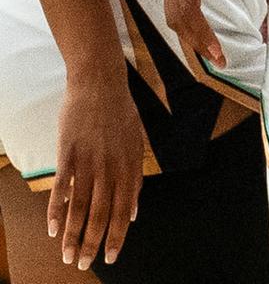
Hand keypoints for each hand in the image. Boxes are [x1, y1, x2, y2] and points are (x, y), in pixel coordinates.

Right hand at [48, 74, 143, 270]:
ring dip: (73, 235)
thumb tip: (136, 210)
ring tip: (67, 256)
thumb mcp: (136, 142)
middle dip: (93, 243)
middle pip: (102, 213)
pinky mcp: (68, 153)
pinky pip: (61, 188)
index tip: (112, 257)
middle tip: (84, 265)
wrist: (100, 83)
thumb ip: (136, 177)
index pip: (125, 209)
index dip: (118, 235)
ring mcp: (88, 160)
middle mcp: (110, 166)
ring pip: (80, 206)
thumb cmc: (120, 112)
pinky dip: (56, 210)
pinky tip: (52, 229)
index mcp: (129, 164)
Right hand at [162, 0, 235, 68]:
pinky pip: (175, 5)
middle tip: (220, 60)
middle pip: (177, 18)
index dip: (202, 34)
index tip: (219, 53)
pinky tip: (199, 32)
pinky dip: (186, 24)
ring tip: (212, 53)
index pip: (188, 10)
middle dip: (196, 42)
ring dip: (190, 36)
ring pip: (173, 14)